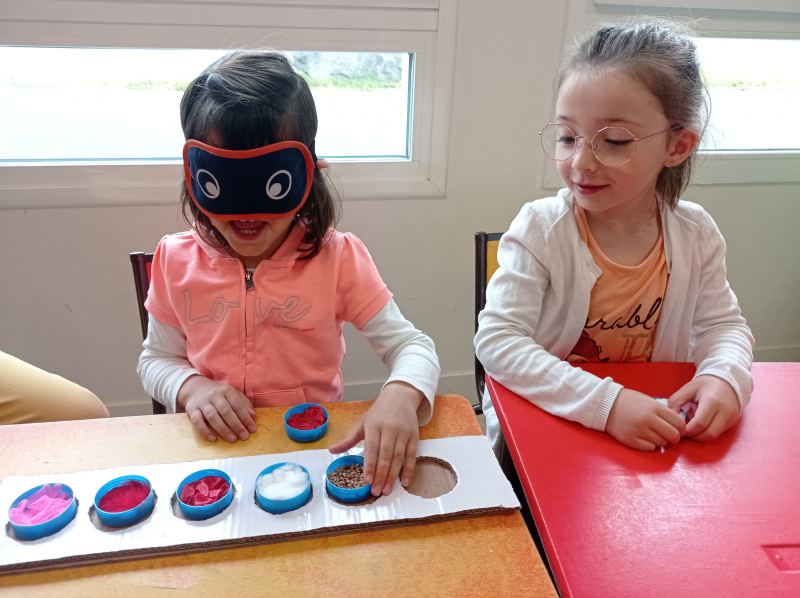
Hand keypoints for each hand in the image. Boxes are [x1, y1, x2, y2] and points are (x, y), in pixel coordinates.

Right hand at [176, 375, 256, 442]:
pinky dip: (204, 431)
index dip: (246, 418)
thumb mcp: (233, 394)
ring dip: (223, 429)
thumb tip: (253, 416)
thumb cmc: (219, 394)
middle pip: (226, 411)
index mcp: (227, 390)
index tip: (252, 429)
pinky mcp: (192, 410)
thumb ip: (244, 404)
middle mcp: (214, 395)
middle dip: (236, 425)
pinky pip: (197, 421)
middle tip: (244, 436)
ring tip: (232, 439)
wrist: (195, 388)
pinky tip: (213, 439)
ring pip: (212, 416)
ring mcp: (202, 402)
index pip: (238, 405)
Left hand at [328, 381, 423, 495]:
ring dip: (393, 476)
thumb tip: (331, 450)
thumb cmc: (379, 413)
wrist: (400, 397)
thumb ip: (348, 439)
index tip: (366, 480)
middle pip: (386, 455)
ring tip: (386, 490)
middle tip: (376, 491)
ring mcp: (403, 433)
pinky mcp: (414, 436)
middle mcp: (390, 429)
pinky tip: (404, 482)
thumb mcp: (362, 423)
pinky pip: (412, 456)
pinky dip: (409, 470)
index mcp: (374, 425)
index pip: (372, 448)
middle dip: (381, 475)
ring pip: (399, 457)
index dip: (370, 465)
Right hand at [605, 388, 685, 450]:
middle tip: (669, 435)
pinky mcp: (630, 439)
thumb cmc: (629, 402)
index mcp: (654, 408)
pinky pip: (649, 448)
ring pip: (661, 443)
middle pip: (673, 435)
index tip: (678, 429)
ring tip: (653, 434)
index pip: (679, 423)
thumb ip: (663, 413)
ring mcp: (638, 430)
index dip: (681, 428)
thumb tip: (678, 427)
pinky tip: (644, 438)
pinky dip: (650, 445)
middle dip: (674, 437)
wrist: (606, 404)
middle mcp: (648, 419)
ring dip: (660, 441)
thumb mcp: (649, 401)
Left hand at [668, 375, 739, 440]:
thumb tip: (671, 420)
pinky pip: (718, 433)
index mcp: (712, 401)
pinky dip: (707, 432)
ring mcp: (730, 418)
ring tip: (692, 427)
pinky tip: (700, 425)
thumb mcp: (686, 389)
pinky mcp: (732, 422)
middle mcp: (724, 411)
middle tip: (684, 431)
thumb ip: (675, 402)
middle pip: (708, 434)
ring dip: (700, 436)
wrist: (726, 382)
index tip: (679, 429)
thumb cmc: (703, 386)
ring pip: (714, 436)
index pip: (700, 424)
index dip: (687, 430)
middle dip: (694, 436)